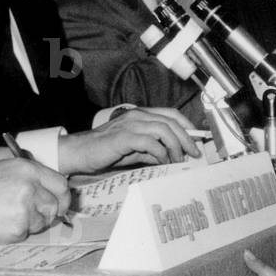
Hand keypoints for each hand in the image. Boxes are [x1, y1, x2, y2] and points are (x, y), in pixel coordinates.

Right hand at [0, 158, 69, 242]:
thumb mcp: (3, 169)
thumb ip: (29, 177)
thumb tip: (50, 191)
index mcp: (27, 169)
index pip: (61, 185)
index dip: (62, 197)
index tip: (60, 204)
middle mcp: (30, 187)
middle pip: (54, 206)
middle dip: (45, 213)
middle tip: (28, 214)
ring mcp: (25, 209)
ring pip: (41, 222)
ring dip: (28, 223)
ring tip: (4, 215)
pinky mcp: (17, 229)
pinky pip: (25, 233)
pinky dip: (14, 232)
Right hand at [60, 107, 199, 172]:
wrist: (79, 152)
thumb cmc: (104, 152)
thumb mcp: (133, 151)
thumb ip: (152, 150)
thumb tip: (171, 157)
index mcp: (140, 115)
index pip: (171, 114)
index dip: (187, 126)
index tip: (196, 140)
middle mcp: (137, 115)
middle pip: (171, 121)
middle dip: (186, 138)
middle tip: (193, 153)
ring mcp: (130, 124)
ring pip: (163, 129)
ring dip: (175, 146)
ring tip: (179, 160)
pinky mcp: (124, 136)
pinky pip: (150, 142)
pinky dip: (160, 152)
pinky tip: (163, 161)